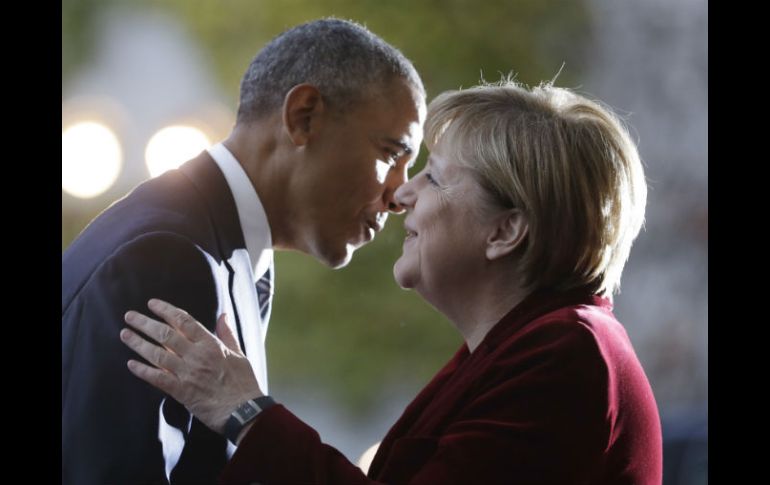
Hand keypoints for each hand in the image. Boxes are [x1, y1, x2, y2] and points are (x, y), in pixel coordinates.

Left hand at [120, 298, 262, 433]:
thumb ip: (227, 333)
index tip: (152, 304)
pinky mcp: (182, 391)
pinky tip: (131, 365)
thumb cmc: (244, 382)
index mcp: (211, 344)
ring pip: (158, 354)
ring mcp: (188, 373)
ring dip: (139, 343)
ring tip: (125, 334)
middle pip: (166, 334)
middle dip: (145, 323)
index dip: (166, 310)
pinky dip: (143, 371)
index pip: (184, 321)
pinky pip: (158, 378)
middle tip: (129, 316)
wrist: (244, 410)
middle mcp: (197, 355)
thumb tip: (223, 315)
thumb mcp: (239, 353)